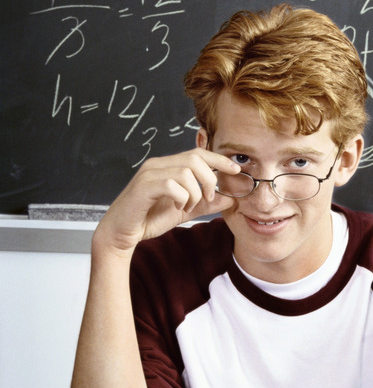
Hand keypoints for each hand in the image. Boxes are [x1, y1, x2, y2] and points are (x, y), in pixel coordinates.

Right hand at [94, 148, 240, 255]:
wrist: (121, 234)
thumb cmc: (148, 219)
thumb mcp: (185, 210)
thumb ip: (206, 204)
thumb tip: (231, 199)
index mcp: (168, 166)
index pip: (198, 153)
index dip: (219, 160)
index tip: (236, 169)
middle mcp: (158, 164)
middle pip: (195, 159)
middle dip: (209, 180)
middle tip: (208, 198)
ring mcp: (149, 174)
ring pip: (186, 172)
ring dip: (194, 193)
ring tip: (187, 207)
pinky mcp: (143, 186)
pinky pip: (172, 184)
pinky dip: (181, 198)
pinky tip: (177, 207)